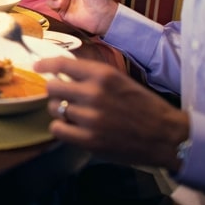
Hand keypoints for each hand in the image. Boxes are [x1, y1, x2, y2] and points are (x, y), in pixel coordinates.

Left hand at [33, 57, 188, 171]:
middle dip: (55, 92)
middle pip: (53, 88)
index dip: (45, 65)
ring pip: (54, 109)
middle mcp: (94, 93)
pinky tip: (72, 128)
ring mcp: (91, 117)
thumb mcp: (120, 81)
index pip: (62, 64)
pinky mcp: (90, 140)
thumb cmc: (144, 107)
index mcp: (103, 74)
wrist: (166, 135)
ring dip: (60, 111)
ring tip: (75, 115)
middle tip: (63, 97)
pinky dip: (61, 128)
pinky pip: (58, 129)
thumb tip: (63, 73)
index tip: (38, 67)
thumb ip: (93, 76)